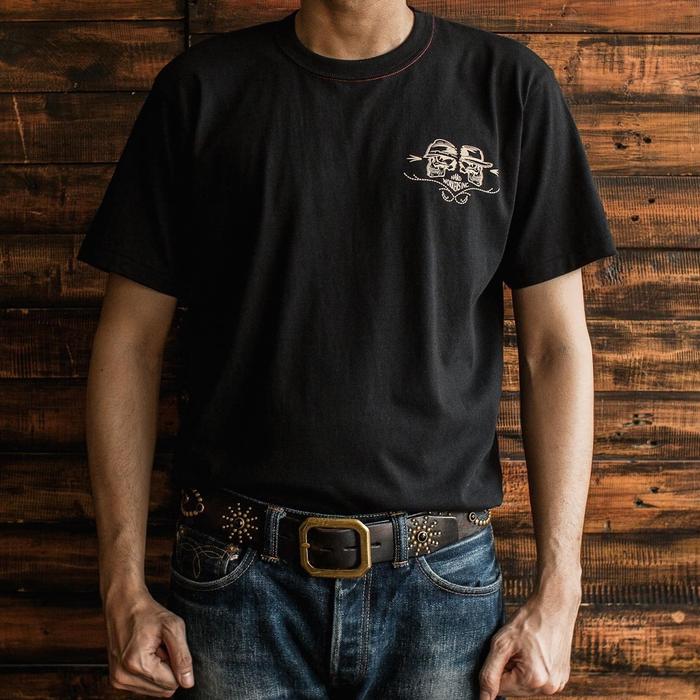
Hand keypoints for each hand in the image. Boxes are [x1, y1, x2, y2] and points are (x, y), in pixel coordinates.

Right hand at [103, 585, 193, 696]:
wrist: (124, 604)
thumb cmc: (148, 613)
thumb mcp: (173, 627)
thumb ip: (183, 657)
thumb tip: (188, 683)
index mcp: (137, 664)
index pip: (171, 684)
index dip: (176, 664)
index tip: (167, 646)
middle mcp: (123, 677)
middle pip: (163, 690)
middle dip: (167, 669)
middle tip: (160, 647)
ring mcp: (118, 680)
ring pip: (154, 690)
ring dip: (158, 671)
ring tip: (152, 649)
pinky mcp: (116, 680)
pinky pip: (144, 686)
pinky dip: (149, 672)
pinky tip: (144, 654)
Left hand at [478, 582, 580, 697]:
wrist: (554, 606)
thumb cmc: (528, 621)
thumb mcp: (501, 644)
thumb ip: (489, 674)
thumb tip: (484, 699)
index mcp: (534, 681)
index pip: (500, 689)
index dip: (497, 666)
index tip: (504, 649)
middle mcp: (549, 688)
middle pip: (514, 689)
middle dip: (508, 670)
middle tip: (515, 647)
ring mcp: (558, 684)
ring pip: (525, 685)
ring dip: (519, 670)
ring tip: (525, 647)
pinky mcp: (562, 677)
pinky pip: (537, 680)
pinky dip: (530, 668)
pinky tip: (534, 650)